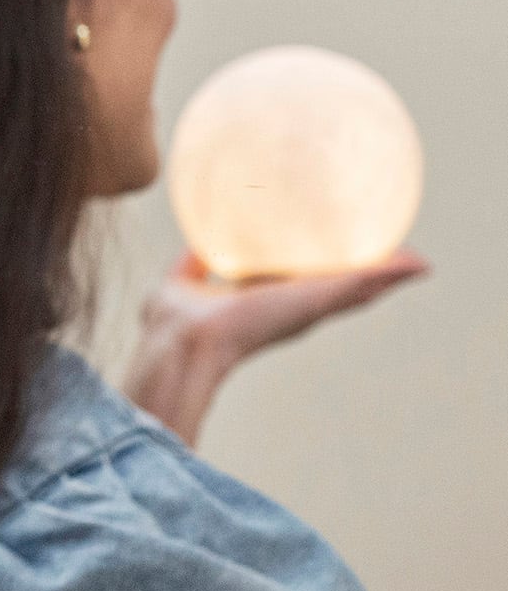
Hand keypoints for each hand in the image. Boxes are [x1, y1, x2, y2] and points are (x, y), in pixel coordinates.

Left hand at [124, 248, 427, 445]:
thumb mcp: (185, 283)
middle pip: (340, 292)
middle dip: (367, 279)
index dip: (325, 277)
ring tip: (415, 263)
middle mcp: (292, 309)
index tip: (346, 258)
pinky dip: (388, 274)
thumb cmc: (175, 324)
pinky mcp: (314, 302)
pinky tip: (416, 265)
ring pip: (357, 290)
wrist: (183, 343)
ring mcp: (306, 308)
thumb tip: (193, 248)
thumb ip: (192, 267)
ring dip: (386, 276)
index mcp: (267, 304)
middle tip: (395, 262)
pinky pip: (361, 284)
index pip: (304, 289)